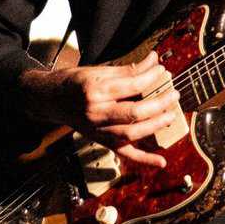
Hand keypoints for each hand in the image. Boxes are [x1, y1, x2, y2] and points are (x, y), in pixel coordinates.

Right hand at [22, 51, 181, 167]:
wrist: (50, 100)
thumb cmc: (74, 82)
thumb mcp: (97, 70)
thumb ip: (126, 69)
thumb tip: (153, 62)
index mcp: (94, 91)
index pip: (130, 85)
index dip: (150, 77)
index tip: (162, 71)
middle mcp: (96, 113)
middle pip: (134, 112)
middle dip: (158, 103)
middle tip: (173, 94)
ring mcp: (98, 130)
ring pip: (131, 133)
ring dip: (155, 125)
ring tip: (170, 114)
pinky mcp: (101, 141)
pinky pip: (124, 153)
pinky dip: (144, 159)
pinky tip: (161, 162)